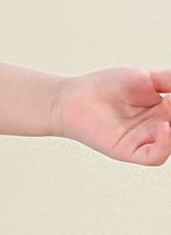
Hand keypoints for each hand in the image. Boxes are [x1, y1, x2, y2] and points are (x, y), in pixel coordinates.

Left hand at [50, 67, 170, 164]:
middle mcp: (160, 127)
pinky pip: (155, 156)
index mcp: (166, 110)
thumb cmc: (107, 86)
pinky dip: (165, 144)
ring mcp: (146, 140)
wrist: (74, 97)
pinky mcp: (130, 151)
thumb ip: (170, 80)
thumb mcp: (146, 78)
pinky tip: (164, 125)